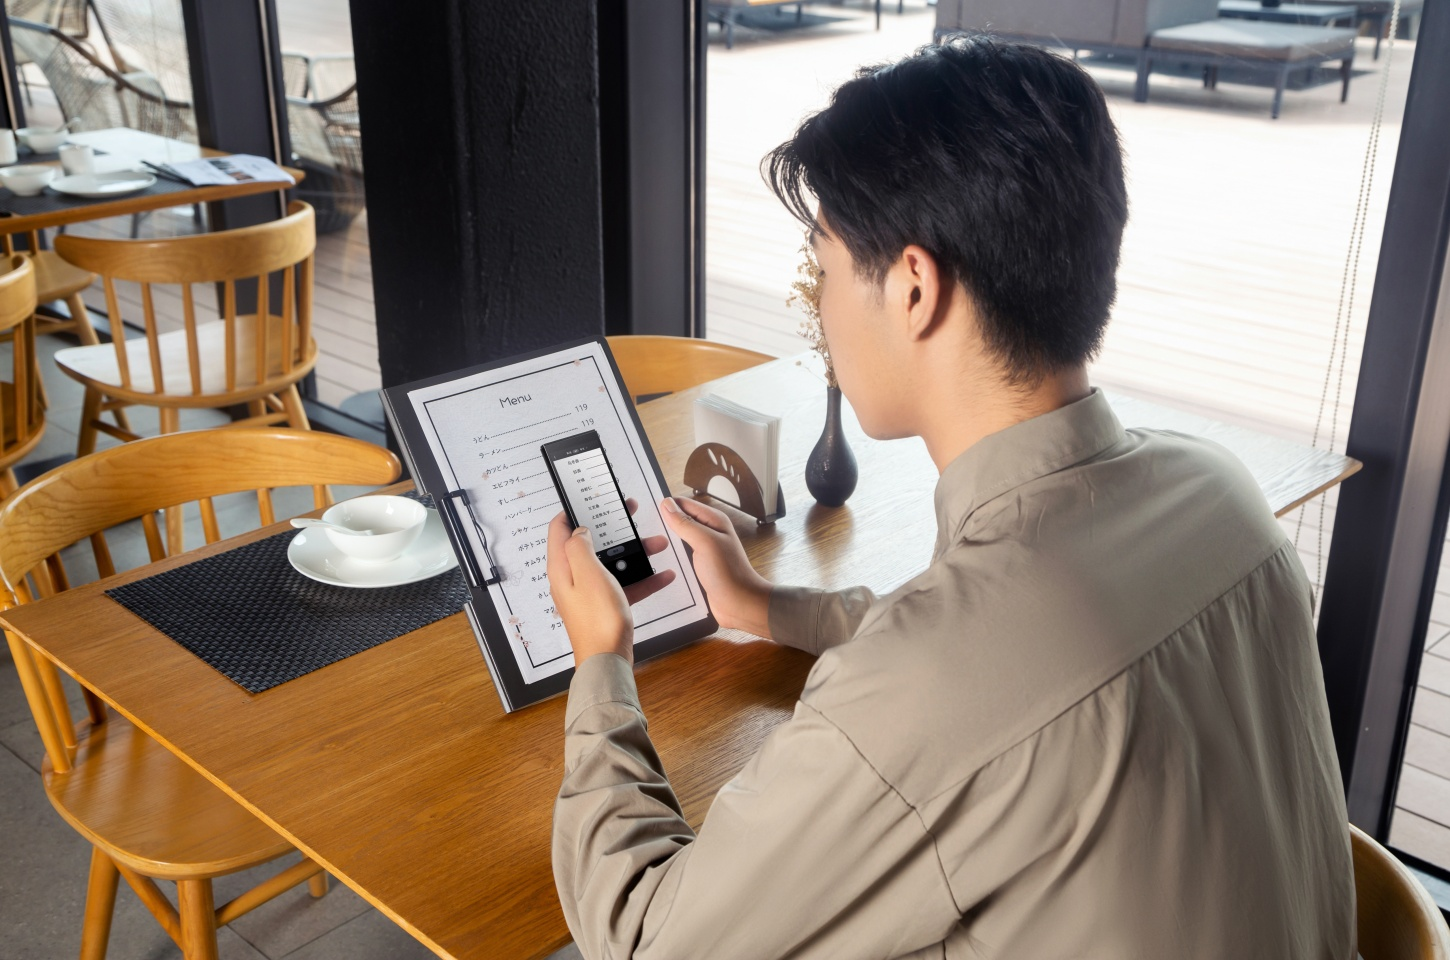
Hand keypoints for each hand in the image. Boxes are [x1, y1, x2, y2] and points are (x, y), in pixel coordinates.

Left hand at [547, 500, 675, 665]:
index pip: (559, 529)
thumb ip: (580, 546)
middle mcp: (573, 578)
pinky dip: (643, 578)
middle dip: (611, 527)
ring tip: (656, 544)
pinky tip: (662, 575)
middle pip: (590, 543)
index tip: (587, 498)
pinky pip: (625, 585)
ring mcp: (590, 593)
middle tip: (627, 512)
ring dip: (634, 553)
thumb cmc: (596, 619)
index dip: (572, 510)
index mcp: (562, 567)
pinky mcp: (606, 606)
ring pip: (612, 563)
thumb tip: (579, 531)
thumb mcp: (587, 572)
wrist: (608, 659)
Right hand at [660, 497, 773, 638]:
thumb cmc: (728, 573)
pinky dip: (671, 558)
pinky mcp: (699, 566)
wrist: (740, 604)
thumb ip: (685, 523)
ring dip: (666, 543)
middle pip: (680, 521)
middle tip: (643, 531)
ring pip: (678, 540)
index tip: (647, 512)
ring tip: (647, 547)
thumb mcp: (705, 542)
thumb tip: (667, 504)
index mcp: (713, 520)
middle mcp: (708, 532)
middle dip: (663, 524)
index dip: (666, 506)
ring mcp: (703, 550)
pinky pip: (681, 557)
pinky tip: (659, 563)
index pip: (683, 504)